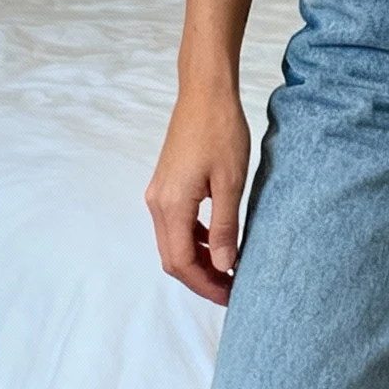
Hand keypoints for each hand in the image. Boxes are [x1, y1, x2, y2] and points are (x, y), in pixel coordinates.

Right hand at [145, 76, 251, 305]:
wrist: (204, 93)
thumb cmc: (221, 131)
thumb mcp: (230, 183)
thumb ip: (226, 227)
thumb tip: (225, 266)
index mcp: (172, 205)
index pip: (182, 262)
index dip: (206, 285)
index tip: (231, 296)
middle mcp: (157, 203)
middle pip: (172, 258)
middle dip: (200, 279)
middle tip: (231, 290)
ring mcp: (158, 194)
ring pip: (173, 243)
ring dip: (198, 261)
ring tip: (229, 270)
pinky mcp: (165, 185)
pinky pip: (175, 225)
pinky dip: (195, 241)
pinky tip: (218, 241)